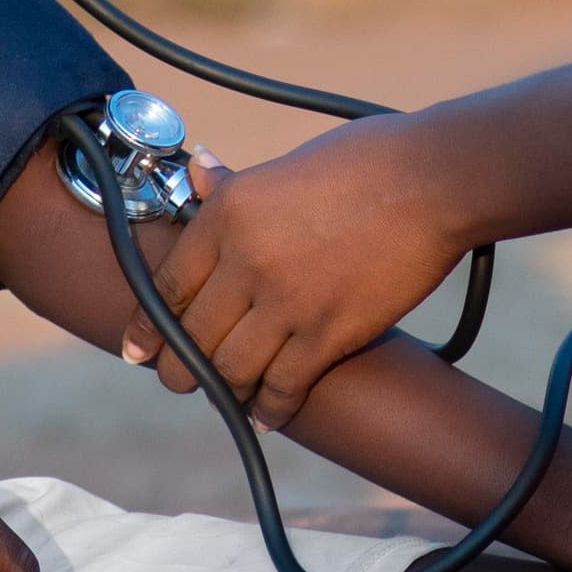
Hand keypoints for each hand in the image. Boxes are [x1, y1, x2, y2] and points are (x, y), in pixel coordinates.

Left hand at [129, 115, 468, 426]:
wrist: (432, 179)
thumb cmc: (367, 160)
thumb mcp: (285, 165)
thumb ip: (236, 185)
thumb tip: (199, 170)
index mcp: (228, 213)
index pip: (165, 285)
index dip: (146, 328)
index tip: (138, 352)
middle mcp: (246, 259)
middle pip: (190, 337)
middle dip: (180, 369)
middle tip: (183, 380)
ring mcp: (285, 301)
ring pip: (229, 370)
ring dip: (223, 390)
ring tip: (226, 395)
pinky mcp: (327, 333)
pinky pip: (282, 387)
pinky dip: (270, 406)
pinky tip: (269, 411)